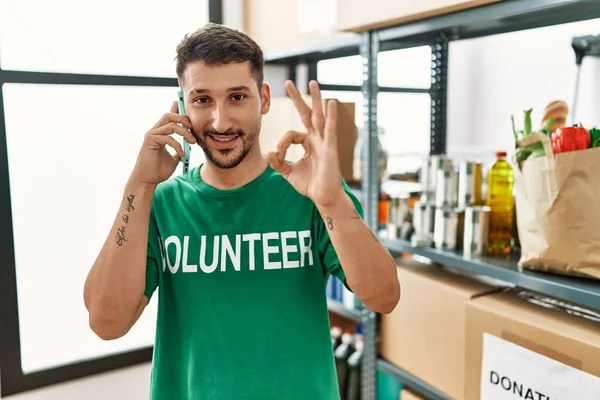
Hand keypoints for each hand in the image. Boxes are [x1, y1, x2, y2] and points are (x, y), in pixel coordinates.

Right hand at [130, 102, 196, 185]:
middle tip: (192, 127)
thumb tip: (187, 145)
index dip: (175, 109)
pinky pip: (168, 138)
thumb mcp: (174, 158)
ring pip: (171, 125)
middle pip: (169, 116)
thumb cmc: (159, 170)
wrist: (148, 180)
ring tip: (192, 142)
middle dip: (183, 118)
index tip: (181, 103)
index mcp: (160, 134)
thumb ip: (179, 149)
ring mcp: (151, 135)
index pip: (168, 118)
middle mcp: (154, 132)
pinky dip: (177, 145)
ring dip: (185, 133)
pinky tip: (181, 154)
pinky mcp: (150, 141)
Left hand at [267, 80, 344, 207]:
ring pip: (319, 116)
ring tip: (313, 83)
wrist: (324, 198)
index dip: (283, 144)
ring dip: (316, 99)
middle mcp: (317, 140)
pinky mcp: (330, 148)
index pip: (291, 134)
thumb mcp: (288, 173)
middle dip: (297, 99)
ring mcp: (324, 142)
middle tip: (289, 83)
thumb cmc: (310, 186)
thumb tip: (269, 152)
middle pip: (306, 114)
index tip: (279, 156)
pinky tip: (331, 102)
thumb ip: (278, 162)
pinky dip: (332, 115)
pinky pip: (330, 129)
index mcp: (308, 144)